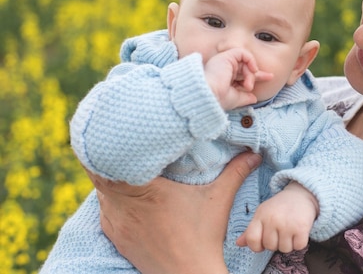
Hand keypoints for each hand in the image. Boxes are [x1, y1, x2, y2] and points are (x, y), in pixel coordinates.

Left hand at [88, 152, 262, 273]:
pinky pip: (103, 209)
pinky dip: (110, 197)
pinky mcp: (116, 236)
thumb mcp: (219, 200)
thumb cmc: (204, 238)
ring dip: (108, 177)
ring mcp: (117, 224)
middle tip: (120, 142)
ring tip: (120, 161)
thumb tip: (253, 152)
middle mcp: (125, 208)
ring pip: (100, 192)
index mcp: (147, 192)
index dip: (111, 148)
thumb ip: (235, 172)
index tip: (120, 135)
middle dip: (109, 158)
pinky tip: (124, 190)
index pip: (113, 165)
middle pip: (99, 175)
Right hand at [203, 48, 272, 109]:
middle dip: (257, 74)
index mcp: (223, 79)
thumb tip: (254, 98)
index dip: (255, 76)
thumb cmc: (218, 99)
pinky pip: (243, 53)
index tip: (269, 77)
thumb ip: (245, 97)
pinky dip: (250, 60)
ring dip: (250, 74)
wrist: (208, 96)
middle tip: (269, 77)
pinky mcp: (225, 56)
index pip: (242, 75)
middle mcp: (223, 69)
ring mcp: (223, 62)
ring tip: (247, 85)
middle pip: (245, 67)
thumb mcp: (235, 100)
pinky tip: (252, 69)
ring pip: (244, 62)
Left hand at [236, 181, 318, 252]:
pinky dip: (300, 242)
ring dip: (289, 243)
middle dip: (276, 243)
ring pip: (285, 249)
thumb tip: (238, 243)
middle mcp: (272, 219)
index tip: (264, 241)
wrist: (301, 194)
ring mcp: (287, 223)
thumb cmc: (279, 207)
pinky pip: (298, 246)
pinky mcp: (301, 227)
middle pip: (270, 246)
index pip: (252, 240)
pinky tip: (299, 231)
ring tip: (290, 230)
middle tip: (281, 231)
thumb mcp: (262, 214)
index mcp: (260, 215)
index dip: (257, 246)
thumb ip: (250, 230)